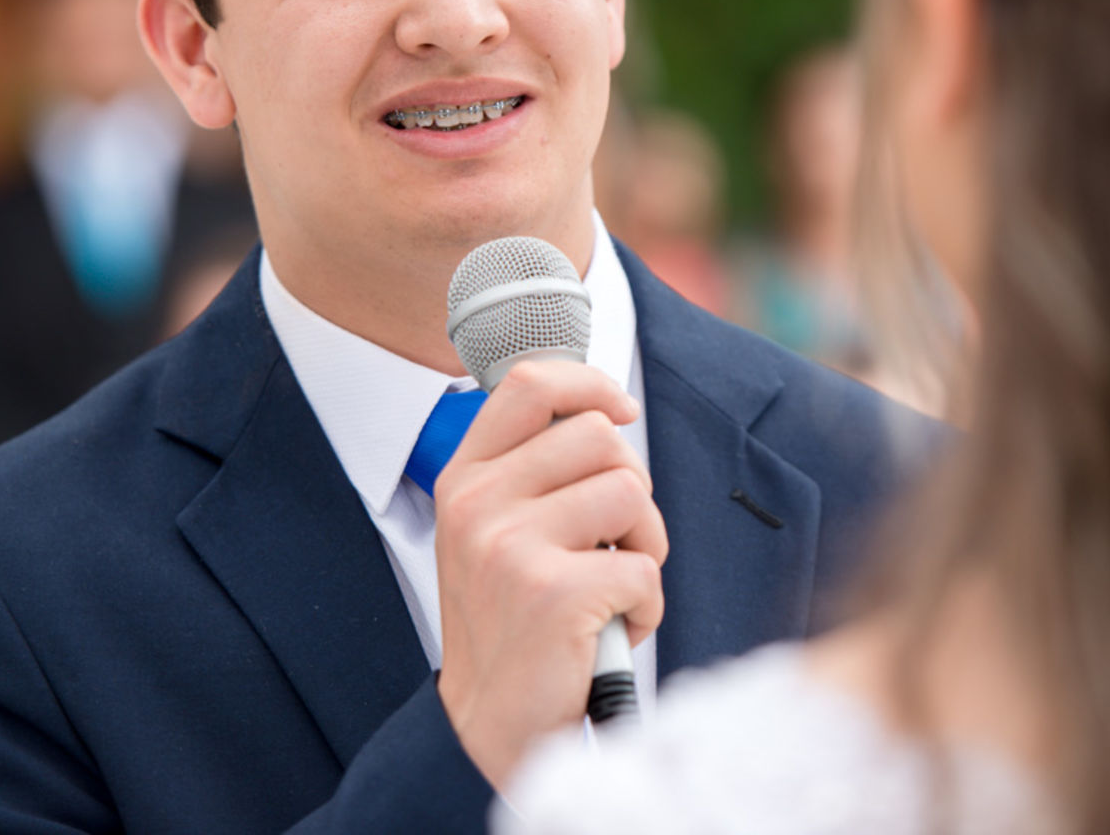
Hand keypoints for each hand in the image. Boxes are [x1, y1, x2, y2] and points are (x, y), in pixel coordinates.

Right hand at [431, 360, 666, 787]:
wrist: (487, 725)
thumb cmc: (512, 624)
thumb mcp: (495, 532)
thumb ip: (533, 470)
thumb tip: (607, 408)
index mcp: (463, 479)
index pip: (529, 383)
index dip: (590, 384)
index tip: (620, 411)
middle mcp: (477, 503)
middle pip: (600, 436)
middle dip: (631, 486)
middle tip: (612, 540)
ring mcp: (510, 546)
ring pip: (632, 494)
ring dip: (645, 545)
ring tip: (613, 587)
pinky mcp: (553, 592)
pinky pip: (644, 566)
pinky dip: (646, 605)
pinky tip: (610, 630)